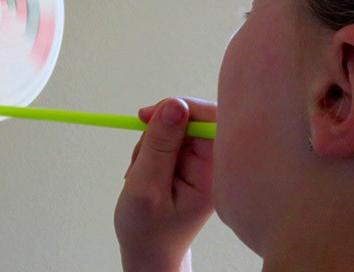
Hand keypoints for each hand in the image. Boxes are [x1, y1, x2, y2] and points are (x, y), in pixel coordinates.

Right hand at [114, 97, 215, 271]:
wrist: (148, 250)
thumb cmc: (148, 230)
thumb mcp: (146, 186)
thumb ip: (159, 145)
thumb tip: (174, 104)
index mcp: (214, 172)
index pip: (211, 119)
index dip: (181, 108)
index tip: (147, 116)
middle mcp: (214, 163)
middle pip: (189, 119)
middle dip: (157, 133)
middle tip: (140, 160)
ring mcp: (202, 161)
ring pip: (174, 127)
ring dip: (149, 144)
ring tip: (140, 174)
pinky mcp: (189, 160)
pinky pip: (168, 137)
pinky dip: (150, 149)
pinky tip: (144, 171)